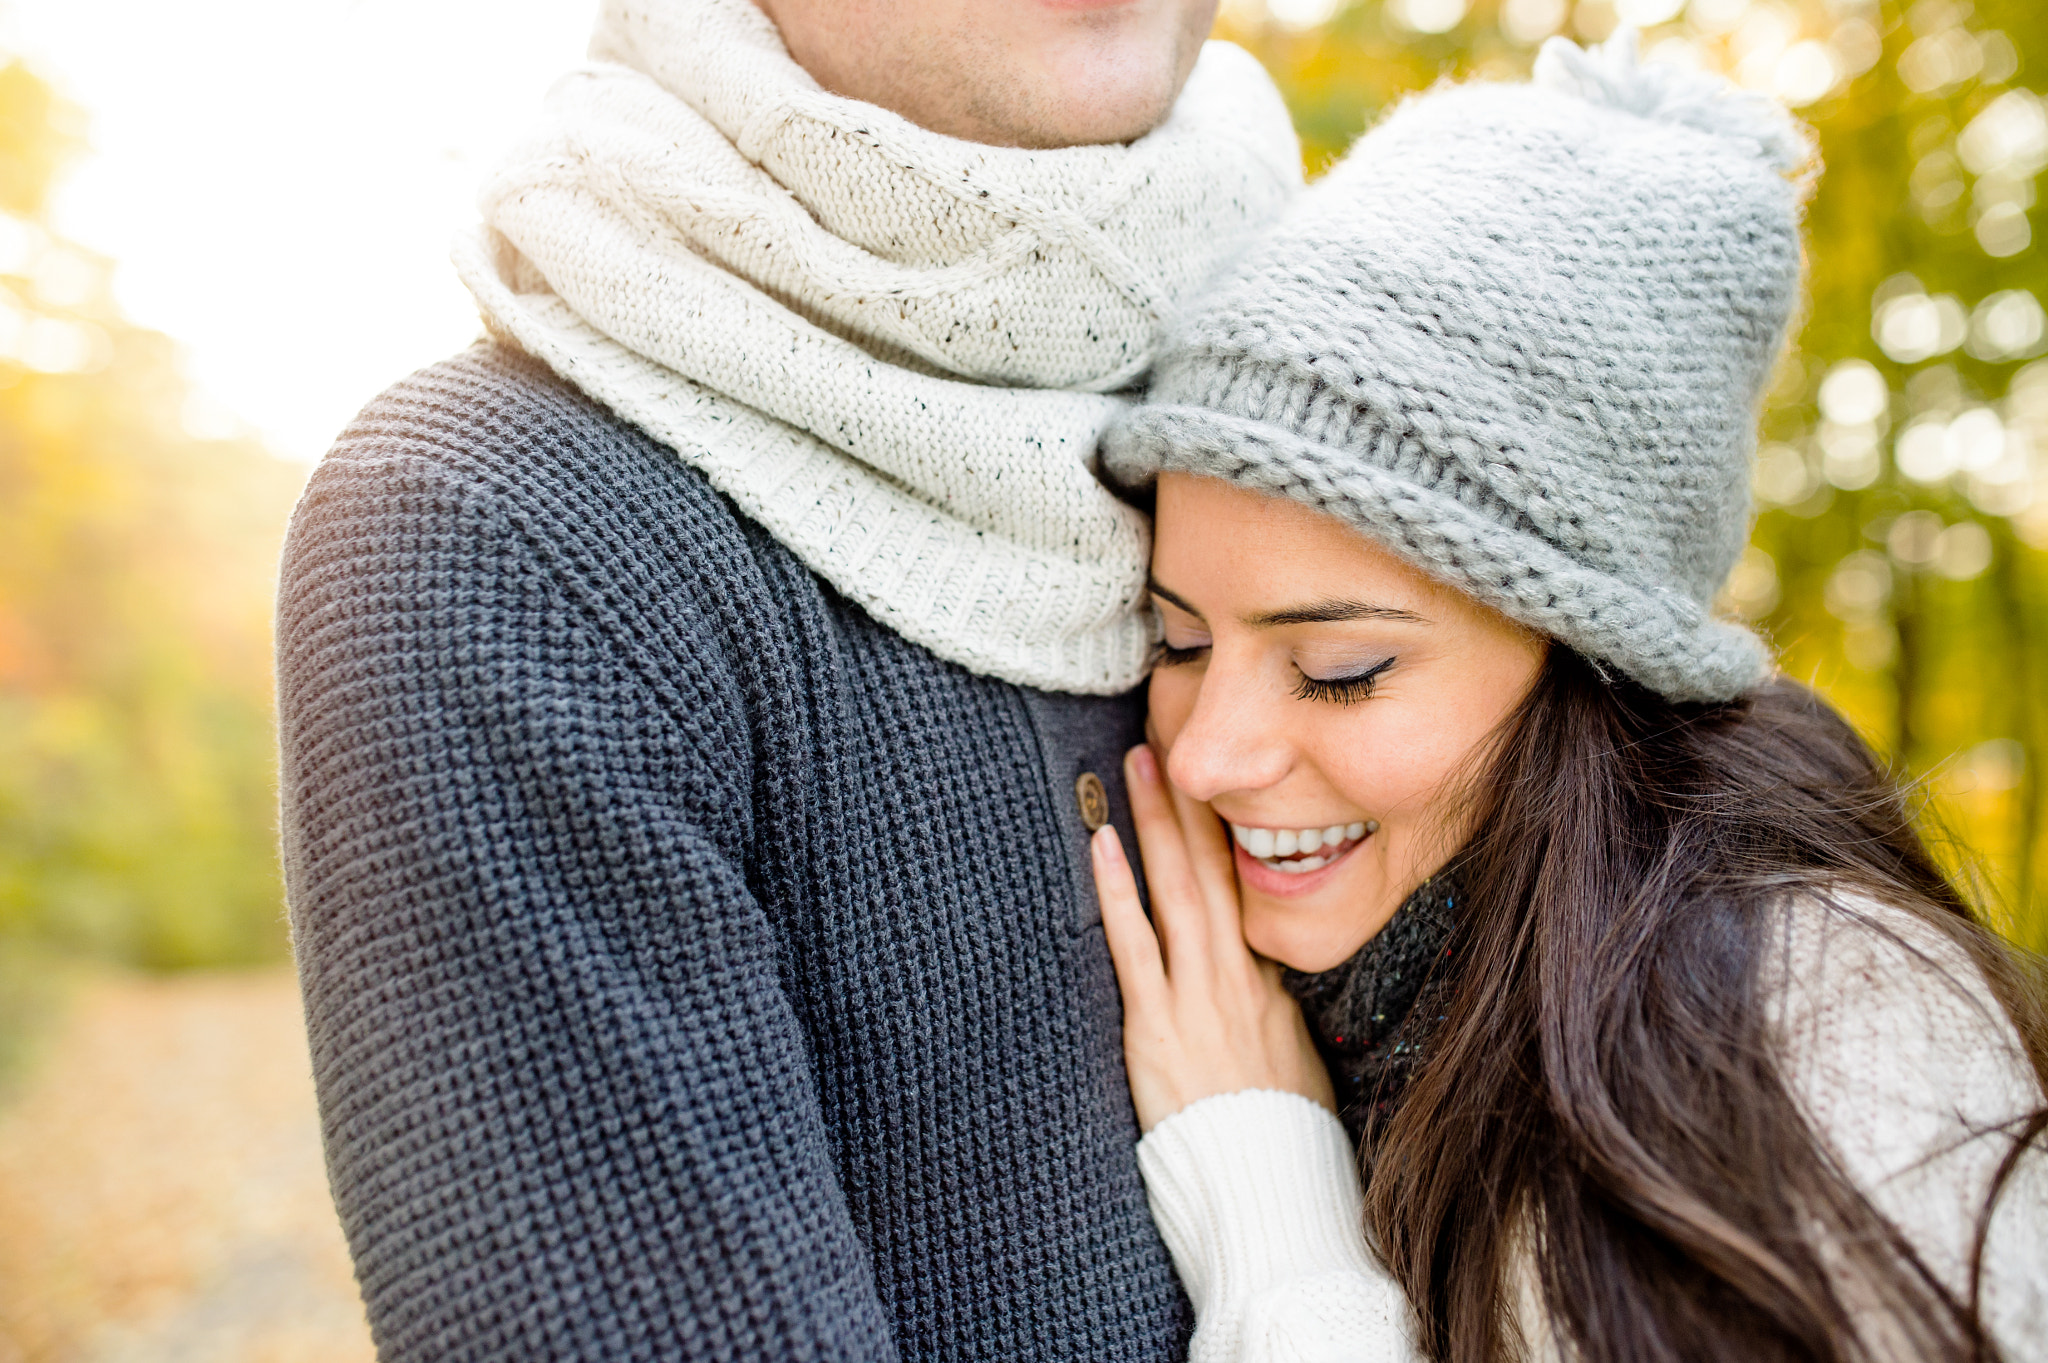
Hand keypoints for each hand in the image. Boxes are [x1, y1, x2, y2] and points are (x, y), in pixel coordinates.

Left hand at [1094, 743, 1336, 1131]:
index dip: (1228, 831)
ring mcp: (1198, 997)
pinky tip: (1102, 846)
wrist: (1269, 1187)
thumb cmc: (1279, 1140)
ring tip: (1137, 764)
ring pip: (1178, 889)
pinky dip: (1118, 891)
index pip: (1249, 890)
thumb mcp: (1293, 1063)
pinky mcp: (1158, 1026)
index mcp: (1271, 984)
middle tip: (1169, 741)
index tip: (1211, 783)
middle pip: (1216, 870)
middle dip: (1193, 803)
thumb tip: (1262, 978)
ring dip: (1157, 821)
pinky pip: (1136, 945)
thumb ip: (1273, 1011)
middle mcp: (1237, 978)